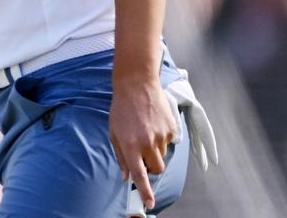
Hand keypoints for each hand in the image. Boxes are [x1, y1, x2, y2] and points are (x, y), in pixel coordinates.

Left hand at [109, 79, 178, 210]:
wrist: (137, 85)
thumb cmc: (122, 109)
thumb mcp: (114, 133)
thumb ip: (120, 156)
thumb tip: (126, 176)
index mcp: (130, 145)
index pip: (139, 174)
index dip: (145, 191)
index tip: (149, 203)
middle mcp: (147, 142)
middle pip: (156, 169)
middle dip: (151, 168)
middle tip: (143, 155)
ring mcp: (161, 135)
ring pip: (162, 156)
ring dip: (155, 151)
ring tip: (145, 133)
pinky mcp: (172, 128)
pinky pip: (169, 142)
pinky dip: (162, 138)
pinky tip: (153, 124)